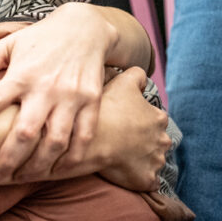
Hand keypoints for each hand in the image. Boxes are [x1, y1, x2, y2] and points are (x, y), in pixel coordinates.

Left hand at [0, 3, 116, 182]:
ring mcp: (72, 97)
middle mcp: (46, 88)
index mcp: (21, 74)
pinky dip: (71, 159)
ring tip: (22, 178)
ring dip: (38, 166)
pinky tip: (56, 170)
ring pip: (55, 142)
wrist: (86, 27)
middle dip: (7, 160)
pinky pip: (83, 138)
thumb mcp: (8, 44)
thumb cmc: (40, 38)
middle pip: (25, 133)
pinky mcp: (92, 102)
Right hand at [82, 67, 169, 190]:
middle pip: (156, 141)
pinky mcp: (146, 179)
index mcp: (158, 118)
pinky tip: (123, 171)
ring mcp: (156, 161)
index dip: (138, 119)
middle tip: (120, 139)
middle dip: (143, 141)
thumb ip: (136, 74)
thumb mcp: (121, 82)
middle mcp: (162, 139)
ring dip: (139, 159)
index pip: (154, 119)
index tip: (123, 121)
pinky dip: (138, 177)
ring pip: (152, 160)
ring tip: (119, 156)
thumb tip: (140, 72)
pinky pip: (146, 180)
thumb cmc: (106, 110)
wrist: (90, 138)